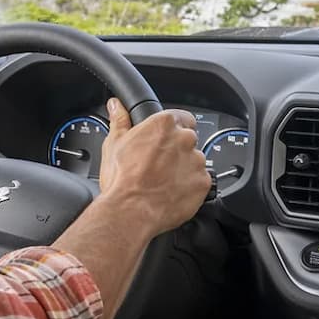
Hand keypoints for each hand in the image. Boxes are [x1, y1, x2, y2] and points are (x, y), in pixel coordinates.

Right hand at [97, 98, 210, 236]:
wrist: (130, 211)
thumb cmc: (122, 180)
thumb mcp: (114, 145)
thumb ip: (120, 121)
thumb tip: (117, 106)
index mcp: (164, 125)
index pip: (181, 117)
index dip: (173, 129)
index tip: (165, 140)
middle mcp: (184, 139)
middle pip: (188, 140)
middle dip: (178, 150)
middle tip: (160, 164)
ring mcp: (196, 161)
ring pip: (195, 161)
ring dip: (185, 168)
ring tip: (165, 181)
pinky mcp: (204, 182)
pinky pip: (201, 181)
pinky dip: (191, 186)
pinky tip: (173, 192)